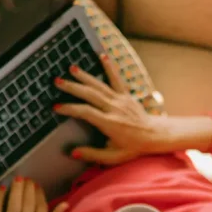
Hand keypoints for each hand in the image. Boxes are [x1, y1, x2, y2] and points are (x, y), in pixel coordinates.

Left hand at [0, 178, 68, 211]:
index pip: (41, 209)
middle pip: (28, 204)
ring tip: (18, 179)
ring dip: (16, 190)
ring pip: (14, 205)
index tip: (36, 185)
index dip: (39, 194)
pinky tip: (2, 189)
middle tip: (26, 179)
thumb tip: (65, 204)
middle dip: (27, 189)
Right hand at [53, 54, 175, 164]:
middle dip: (72, 87)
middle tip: (57, 82)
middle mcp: (114, 108)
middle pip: (90, 94)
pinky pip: (117, 79)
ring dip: (84, 76)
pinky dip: (110, 66)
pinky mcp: (126, 95)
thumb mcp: (113, 157)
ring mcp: (121, 100)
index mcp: (109, 123)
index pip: (86, 112)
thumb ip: (92, 154)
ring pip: (100, 85)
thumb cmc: (133, 148)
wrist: (155, 135)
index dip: (70, 109)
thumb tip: (73, 152)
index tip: (56, 107)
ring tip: (71, 68)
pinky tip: (102, 55)